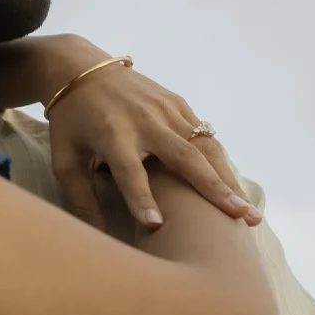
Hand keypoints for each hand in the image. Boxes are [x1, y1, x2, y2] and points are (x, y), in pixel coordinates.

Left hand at [0, 34, 261, 231]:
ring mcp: (166, 109)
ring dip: (230, 180)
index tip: (157, 226)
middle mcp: (145, 120)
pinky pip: (206, 137)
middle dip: (213, 189)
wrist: (81, 70)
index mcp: (111, 134)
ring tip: (250, 213)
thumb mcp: (64, 160)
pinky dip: (223, 165)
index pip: (129, 171)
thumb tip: (98, 244)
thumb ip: (80, 199)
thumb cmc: (71, 124)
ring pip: (205, 148)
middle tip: (238, 218)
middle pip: (184, 157)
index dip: (141, 198)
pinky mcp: (179, 104)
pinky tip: (236, 192)